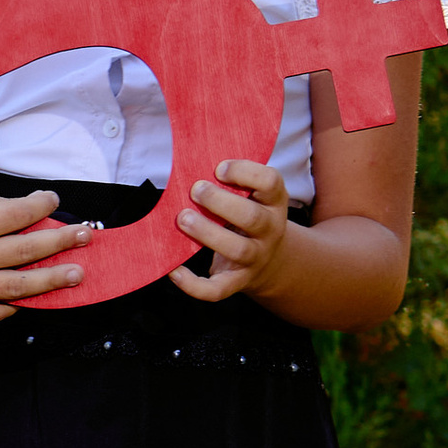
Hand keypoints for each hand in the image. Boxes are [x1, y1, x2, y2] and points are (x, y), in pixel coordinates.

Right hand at [0, 187, 93, 322]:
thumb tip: (41, 223)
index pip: (19, 215)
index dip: (42, 206)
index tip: (54, 200)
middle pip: (27, 251)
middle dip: (61, 242)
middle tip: (86, 236)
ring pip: (19, 286)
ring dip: (53, 279)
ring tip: (76, 274)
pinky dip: (16, 303)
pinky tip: (33, 296)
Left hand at [171, 157, 291, 302]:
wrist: (270, 260)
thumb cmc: (249, 215)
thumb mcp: (252, 195)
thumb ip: (233, 180)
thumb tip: (192, 157)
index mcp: (273, 202)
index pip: (271, 182)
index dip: (246, 172)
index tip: (219, 168)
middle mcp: (270, 230)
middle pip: (253, 218)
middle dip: (222, 203)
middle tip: (196, 189)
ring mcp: (255, 258)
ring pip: (238, 250)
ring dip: (209, 234)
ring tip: (183, 218)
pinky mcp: (237, 281)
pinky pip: (218, 289)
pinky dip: (195, 285)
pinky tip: (174, 272)